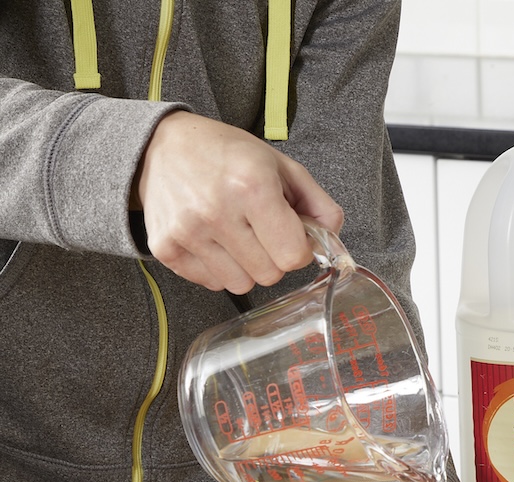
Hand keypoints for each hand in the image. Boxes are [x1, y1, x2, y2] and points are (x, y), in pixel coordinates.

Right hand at [133, 111, 343, 293]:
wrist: (161, 145)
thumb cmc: (229, 155)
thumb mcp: (282, 167)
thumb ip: (319, 205)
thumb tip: (333, 242)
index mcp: (252, 187)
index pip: (293, 257)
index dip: (299, 250)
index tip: (290, 234)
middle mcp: (217, 212)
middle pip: (269, 275)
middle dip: (274, 258)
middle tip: (261, 231)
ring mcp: (187, 232)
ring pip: (240, 285)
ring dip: (246, 266)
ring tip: (236, 234)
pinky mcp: (165, 248)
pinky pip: (211, 283)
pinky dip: (218, 268)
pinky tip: (213, 239)